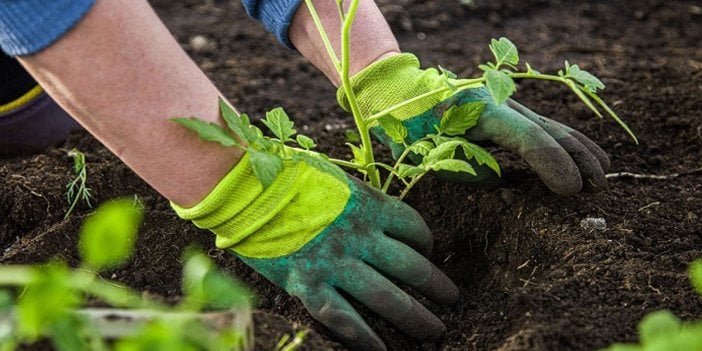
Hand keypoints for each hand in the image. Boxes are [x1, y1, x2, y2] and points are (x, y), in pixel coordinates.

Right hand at [173, 152, 457, 349]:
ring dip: (416, 317)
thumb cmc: (285, 176)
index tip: (428, 252)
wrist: (242, 188)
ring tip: (435, 331)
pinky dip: (367, 338)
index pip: (413, 227)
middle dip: (437, 286)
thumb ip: (358, 198)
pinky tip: (383, 349)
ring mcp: (335, 263)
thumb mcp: (333, 177)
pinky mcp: (309, 284)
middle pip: (411, 267)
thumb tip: (375, 213)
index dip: (427, 242)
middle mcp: (359, 236)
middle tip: (453, 299)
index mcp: (367, 204)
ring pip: (386, 297)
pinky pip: (345, 318)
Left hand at [338, 53, 610, 195]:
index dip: (554, 164)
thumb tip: (498, 180)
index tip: (572, 190)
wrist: (399, 92)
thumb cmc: (408, 126)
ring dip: (577, 148)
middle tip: (598, 186)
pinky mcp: (503, 110)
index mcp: (482, 111)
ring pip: (549, 125)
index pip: (528, 139)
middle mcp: (500, 102)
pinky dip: (562, 140)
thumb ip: (465, 169)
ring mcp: (504, 103)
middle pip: (548, 129)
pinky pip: (540, 126)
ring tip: (603, 171)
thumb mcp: (427, 154)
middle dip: (577, 158)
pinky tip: (580, 152)